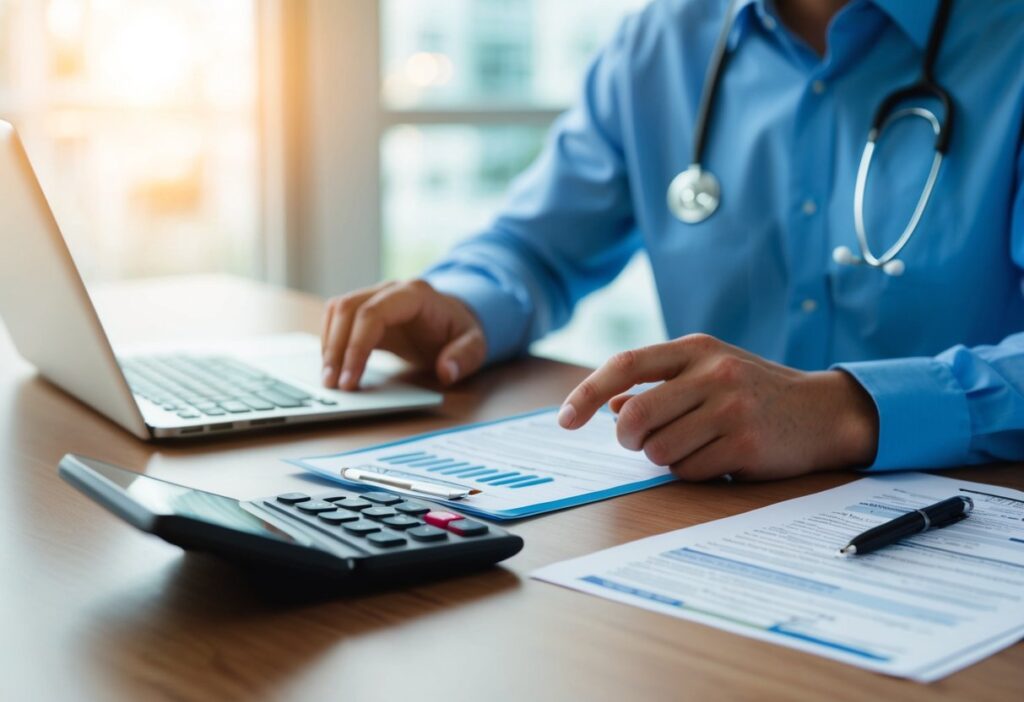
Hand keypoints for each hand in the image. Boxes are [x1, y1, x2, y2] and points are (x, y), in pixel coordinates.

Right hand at [321, 279, 485, 389]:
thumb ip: (465, 357)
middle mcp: (390, 289)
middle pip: (347, 308)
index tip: (350, 380)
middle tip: (332, 385)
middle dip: (335, 348)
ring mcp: (375, 296)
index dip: (356, 346)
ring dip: (329, 345)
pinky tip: (333, 368)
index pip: (373, 313)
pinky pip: (337, 319)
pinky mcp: (365, 311)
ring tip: (328, 380)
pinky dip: (331, 342)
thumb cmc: (461, 331)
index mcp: (415, 294)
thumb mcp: (476, 345)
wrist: (455, 319)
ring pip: (336, 310)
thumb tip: (447, 372)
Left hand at [557, 334, 878, 480]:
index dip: (586, 392)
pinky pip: (688, 471)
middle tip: (645, 440)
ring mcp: (731, 408)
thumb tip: (609, 404)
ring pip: (659, 450)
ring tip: (697, 444)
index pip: (626, 364)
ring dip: (666, 457)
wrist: (824, 412)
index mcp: (696, 349)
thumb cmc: (754, 391)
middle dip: (630, 438)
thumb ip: (658, 384)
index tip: (565, 420)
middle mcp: (713, 373)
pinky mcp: (745, 445)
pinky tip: (720, 456)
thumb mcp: (708, 373)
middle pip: (635, 417)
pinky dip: (693, 471)